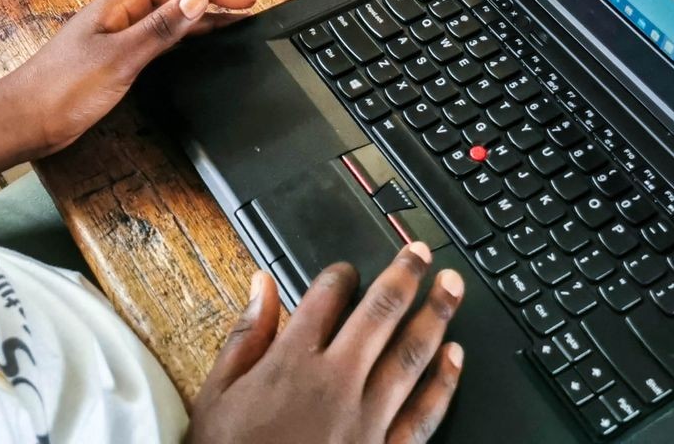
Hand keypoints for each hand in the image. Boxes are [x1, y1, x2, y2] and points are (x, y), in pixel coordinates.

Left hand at [0, 0, 256, 153]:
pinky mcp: (112, 58)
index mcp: (120, 4)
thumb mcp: (121, 57)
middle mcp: (119, 14)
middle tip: (246, 7)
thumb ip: (160, 28)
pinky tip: (193, 45)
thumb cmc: (63, 89)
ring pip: (166, 16)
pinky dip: (181, 37)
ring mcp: (115, 35)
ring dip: (199, 17)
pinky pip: (156, 37)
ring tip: (231, 24)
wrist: (24, 120)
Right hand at [191, 245, 464, 443]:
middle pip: (380, 313)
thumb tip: (262, 286)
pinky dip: (443, 383)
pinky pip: (423, 415)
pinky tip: (456, 357)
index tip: (348, 268)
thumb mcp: (217, 396)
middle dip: (404, 275)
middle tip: (420, 252)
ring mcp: (366, 419)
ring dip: (435, 315)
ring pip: (411, 354)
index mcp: (292, 362)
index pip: (325, 297)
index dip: (341, 274)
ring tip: (451, 286)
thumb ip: (245, 337)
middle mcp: (335, 382)